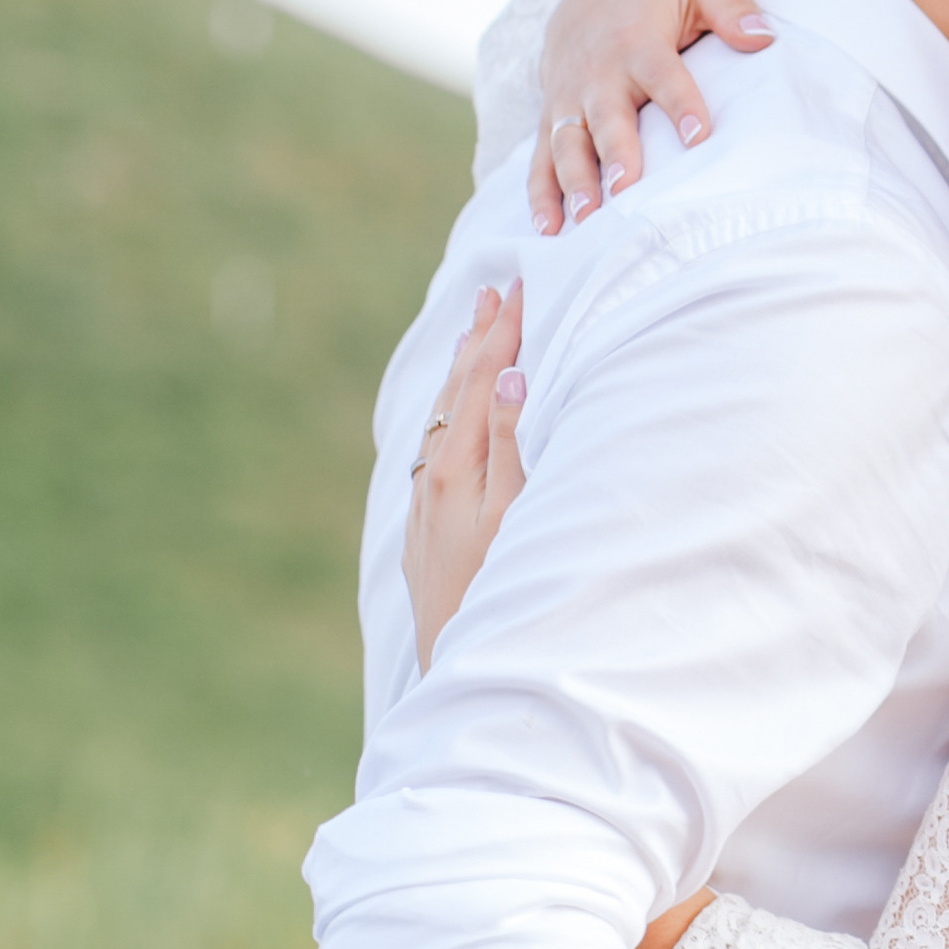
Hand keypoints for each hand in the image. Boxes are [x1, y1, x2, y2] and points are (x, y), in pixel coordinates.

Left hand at [403, 282, 527, 666]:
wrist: (454, 659)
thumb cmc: (496, 588)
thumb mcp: (512, 513)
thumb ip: (509, 443)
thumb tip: (509, 377)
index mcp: (456, 466)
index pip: (482, 381)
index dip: (503, 333)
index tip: (520, 288)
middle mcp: (433, 477)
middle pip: (456, 392)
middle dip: (479, 340)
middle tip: (494, 292)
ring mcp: (427, 502)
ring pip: (442, 419)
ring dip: (460, 371)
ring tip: (474, 333)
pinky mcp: (427, 525)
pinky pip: (436, 448)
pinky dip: (450, 414)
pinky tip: (454, 413)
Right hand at [529, 0, 773, 232]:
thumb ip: (732, 4)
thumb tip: (763, 38)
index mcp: (638, 41)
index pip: (662, 73)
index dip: (679, 102)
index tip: (697, 136)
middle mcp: (598, 73)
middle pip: (606, 116)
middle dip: (615, 153)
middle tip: (626, 189)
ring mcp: (569, 100)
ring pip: (567, 143)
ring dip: (575, 180)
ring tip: (586, 218)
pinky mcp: (551, 121)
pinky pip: (540, 159)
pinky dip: (541, 193)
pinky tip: (548, 227)